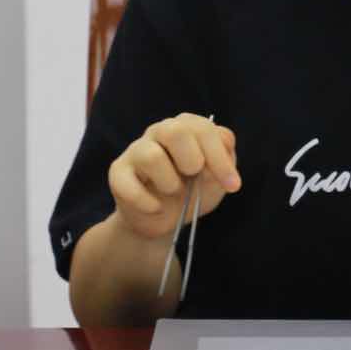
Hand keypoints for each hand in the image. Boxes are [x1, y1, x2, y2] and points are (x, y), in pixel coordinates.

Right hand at [108, 113, 239, 240]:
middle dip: (192, 159)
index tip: (232, 185)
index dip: (220, 157)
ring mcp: (137, 150)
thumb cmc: (192, 192)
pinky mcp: (118, 172)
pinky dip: (147, 202)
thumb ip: (223, 164)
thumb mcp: (215, 180)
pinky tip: (156, 208)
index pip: (205, 128)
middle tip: (194, 177)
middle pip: (175, 130)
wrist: (164, 221)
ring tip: (173, 192)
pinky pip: (128, 184)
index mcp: (187, 128)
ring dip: (169, 182)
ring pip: (151, 155)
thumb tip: (221, 155)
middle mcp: (160, 132)